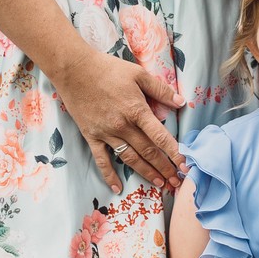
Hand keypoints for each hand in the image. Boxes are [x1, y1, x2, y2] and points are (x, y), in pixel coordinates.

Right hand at [52, 45, 184, 195]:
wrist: (74, 70)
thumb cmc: (108, 69)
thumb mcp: (138, 74)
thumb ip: (160, 90)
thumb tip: (181, 103)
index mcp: (137, 110)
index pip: (160, 136)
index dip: (174, 152)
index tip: (185, 165)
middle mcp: (123, 126)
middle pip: (148, 151)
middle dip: (164, 167)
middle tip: (176, 181)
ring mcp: (106, 133)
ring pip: (130, 158)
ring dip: (146, 172)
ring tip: (159, 183)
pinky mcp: (92, 136)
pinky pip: (102, 160)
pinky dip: (109, 175)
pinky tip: (118, 188)